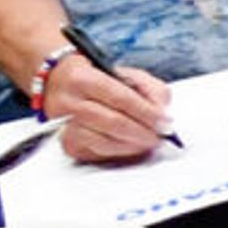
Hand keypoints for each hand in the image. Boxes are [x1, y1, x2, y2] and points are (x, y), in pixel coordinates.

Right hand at [41, 49, 171, 163]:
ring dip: (133, 144)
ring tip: (148, 141)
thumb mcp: (128, 75)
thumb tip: (162, 113)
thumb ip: (151, 90)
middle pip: (112, 121)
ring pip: (103, 140)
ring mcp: (63, 124)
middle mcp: (68, 101)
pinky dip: (119, 151)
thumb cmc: (101, 81)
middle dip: (142, 132)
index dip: (146, 113)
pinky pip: (96, 151)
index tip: (165, 122)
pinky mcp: (67, 143)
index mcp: (83, 78)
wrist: (62, 85)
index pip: (121, 98)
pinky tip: (130, 145)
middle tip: (159, 136)